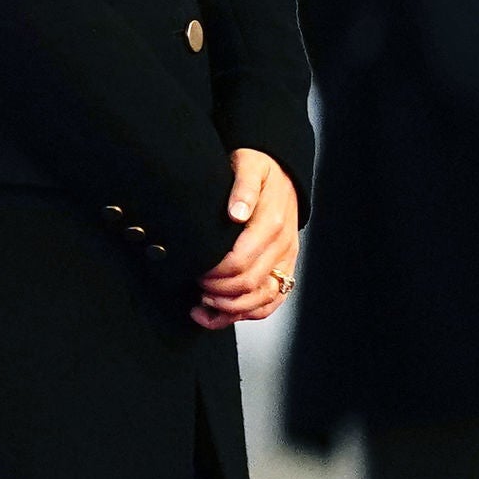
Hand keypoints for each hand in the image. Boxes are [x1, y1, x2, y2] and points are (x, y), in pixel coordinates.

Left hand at [193, 146, 299, 329]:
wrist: (282, 170)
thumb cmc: (257, 167)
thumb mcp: (247, 165)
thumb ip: (243, 187)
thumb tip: (237, 213)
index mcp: (271, 224)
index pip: (241, 262)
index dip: (214, 274)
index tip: (193, 272)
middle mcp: (282, 245)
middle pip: (250, 285)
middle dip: (217, 293)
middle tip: (193, 286)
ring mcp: (285, 259)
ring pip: (263, 300)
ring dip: (231, 310)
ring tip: (201, 306)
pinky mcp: (284, 267)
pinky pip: (273, 301)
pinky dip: (247, 314)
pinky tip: (219, 313)